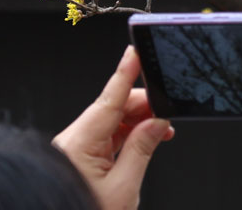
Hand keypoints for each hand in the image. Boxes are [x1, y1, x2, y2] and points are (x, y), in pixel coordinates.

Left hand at [54, 46, 174, 209]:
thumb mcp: (123, 188)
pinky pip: (106, 137)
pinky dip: (127, 136)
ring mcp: (75, 149)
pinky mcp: (79, 158)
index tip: (135, 52)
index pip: (108, 99)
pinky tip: (144, 140)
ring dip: (137, 123)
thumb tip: (157, 124)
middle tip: (168, 113)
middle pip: (112, 109)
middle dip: (143, 107)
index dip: (124, 73)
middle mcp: (73, 142)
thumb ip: (142, 150)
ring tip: (161, 132)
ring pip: (111, 123)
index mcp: (79, 144)